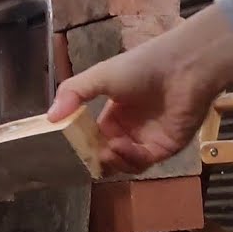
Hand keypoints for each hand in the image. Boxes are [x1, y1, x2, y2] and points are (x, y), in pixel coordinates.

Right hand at [47, 5, 232, 174]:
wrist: (183, 67)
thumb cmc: (142, 66)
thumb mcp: (101, 75)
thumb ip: (73, 93)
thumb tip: (49, 117)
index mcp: (115, 113)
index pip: (94, 138)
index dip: (82, 145)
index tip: (70, 147)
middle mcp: (131, 129)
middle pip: (107, 156)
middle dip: (95, 158)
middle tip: (88, 154)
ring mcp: (148, 140)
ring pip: (123, 164)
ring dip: (112, 161)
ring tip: (107, 149)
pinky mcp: (164, 149)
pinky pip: (142, 163)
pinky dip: (129, 158)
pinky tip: (121, 146)